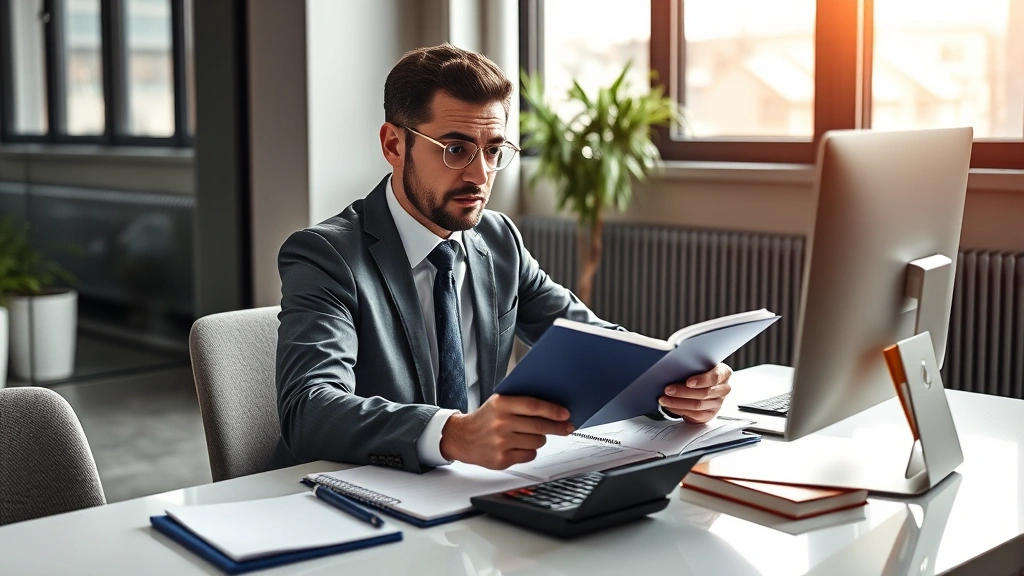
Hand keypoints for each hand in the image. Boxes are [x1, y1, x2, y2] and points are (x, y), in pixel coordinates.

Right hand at [439, 394, 573, 468]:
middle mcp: (500, 423)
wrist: (463, 438)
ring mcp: (501, 443)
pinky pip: (529, 455)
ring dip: (540, 439)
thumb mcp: (499, 402)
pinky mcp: (502, 459)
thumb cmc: (486, 418)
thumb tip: (552, 405)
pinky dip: (530, 451)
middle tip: (566, 427)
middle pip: (539, 426)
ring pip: (537, 442)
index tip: (565, 414)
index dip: (553, 410)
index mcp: (500, 404)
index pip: (533, 406)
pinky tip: (520, 445)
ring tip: (531, 435)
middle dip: (557, 427)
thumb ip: (520, 401)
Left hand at [658, 363, 731, 423]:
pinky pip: (695, 415)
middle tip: (668, 390)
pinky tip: (670, 406)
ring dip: (678, 403)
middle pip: (704, 393)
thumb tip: (673, 366)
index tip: (688, 382)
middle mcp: (723, 389)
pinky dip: (680, 410)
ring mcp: (718, 404)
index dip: (701, 380)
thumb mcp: (700, 364)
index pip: (714, 377)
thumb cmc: (700, 371)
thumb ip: (693, 365)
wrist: (704, 383)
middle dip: (683, 392)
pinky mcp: (710, 414)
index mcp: (723, 374)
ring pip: (698, 405)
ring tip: (664, 399)